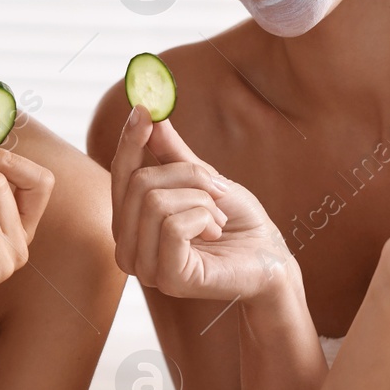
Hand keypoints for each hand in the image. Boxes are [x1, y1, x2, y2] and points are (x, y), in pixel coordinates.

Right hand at [111, 105, 292, 299]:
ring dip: (200, 200)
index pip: (120, 174)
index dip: (130, 140)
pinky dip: (205, 219)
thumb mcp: (202, 178)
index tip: (144, 109)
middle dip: (188, 176)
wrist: (270, 256)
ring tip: (217, 219)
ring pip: (155, 202)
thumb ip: (170, 152)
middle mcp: (128, 248)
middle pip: (138, 183)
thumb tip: (146, 111)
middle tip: (217, 191)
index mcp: (130, 224)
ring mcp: (145, 269)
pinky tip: (216, 234)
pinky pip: (172, 226)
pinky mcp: (168, 279)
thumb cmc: (237, 222)